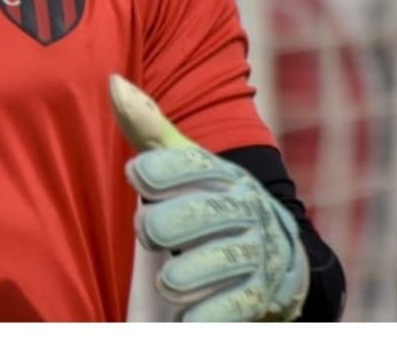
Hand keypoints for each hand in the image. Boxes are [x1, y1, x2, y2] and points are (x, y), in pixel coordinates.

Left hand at [109, 74, 308, 321]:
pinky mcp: (258, 295)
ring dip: (174, 278)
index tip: (138, 176)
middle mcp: (242, 209)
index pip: (178, 164)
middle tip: (153, 234)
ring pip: (194, 267)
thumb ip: (147, 126)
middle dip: (156, 230)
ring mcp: (254, 253)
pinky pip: (221, 311)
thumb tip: (113, 81)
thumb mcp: (184, 162)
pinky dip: (199, 316)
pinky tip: (188, 315)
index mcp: (220, 172)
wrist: (283, 258)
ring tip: (170, 280)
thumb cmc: (209, 200)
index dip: (152, 173)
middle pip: (179, 220)